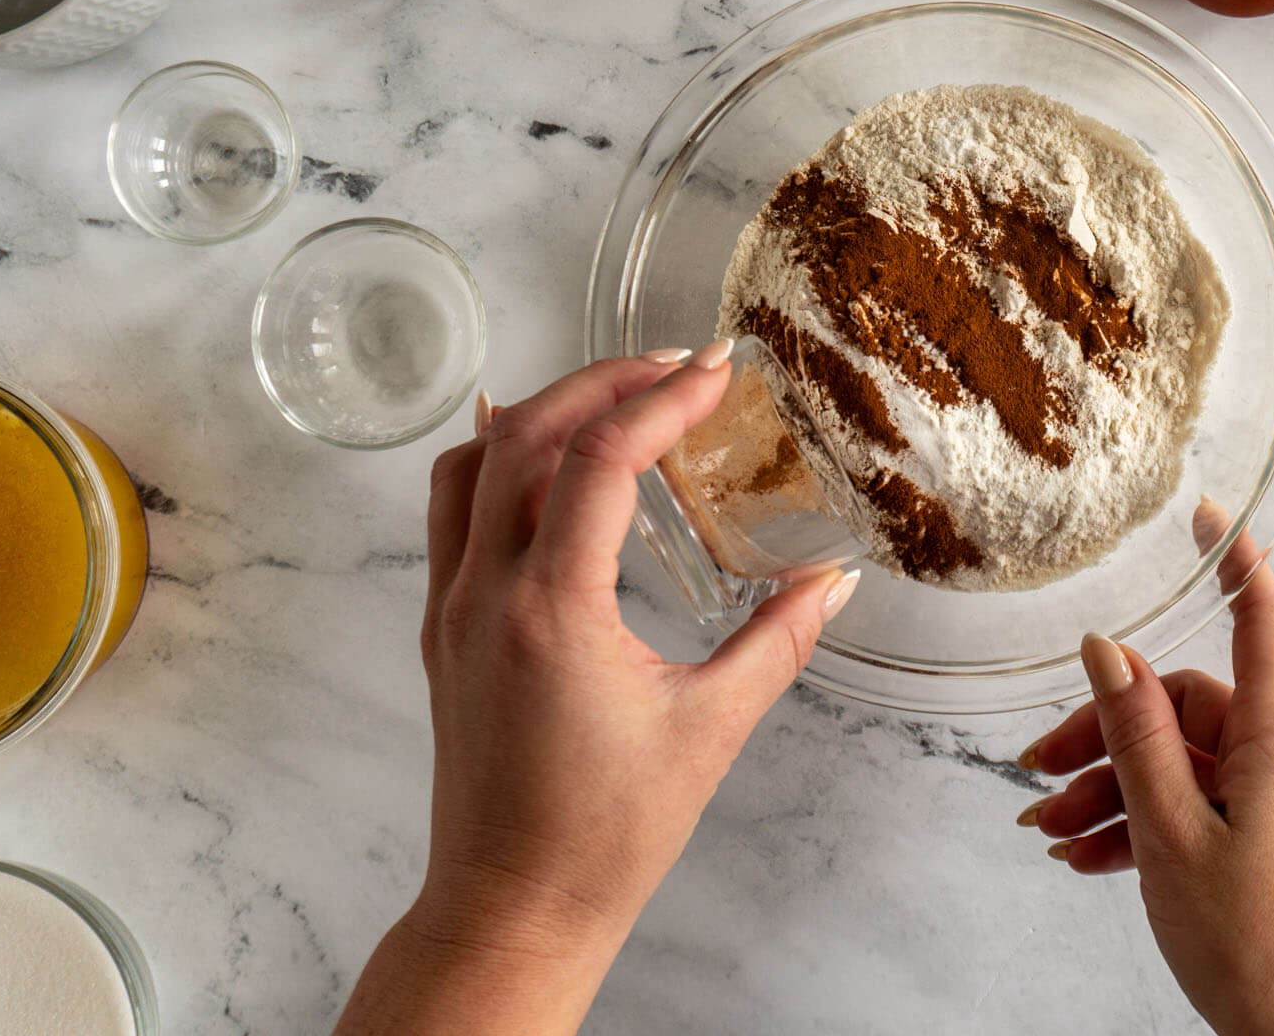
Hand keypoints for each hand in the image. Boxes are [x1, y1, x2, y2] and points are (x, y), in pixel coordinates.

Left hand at [334, 348, 859, 1035]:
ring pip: (473, 461)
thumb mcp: (710, 730)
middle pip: (526, 434)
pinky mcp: (441, 630)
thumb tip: (831, 583)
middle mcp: (485, 593)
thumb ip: (775, 642)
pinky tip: (539, 454)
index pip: (602, 459)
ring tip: (617, 397)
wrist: (510, 907)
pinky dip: (495, 457)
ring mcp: (450, 608)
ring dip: (544, 410)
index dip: (664, 399)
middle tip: (679, 365)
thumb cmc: (603, 835)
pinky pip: (450, 509)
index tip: (717, 368)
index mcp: (551, 609)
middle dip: (605, 381)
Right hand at [1019, 500, 1273, 1035]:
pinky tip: (1089, 859)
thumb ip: (1136, 735)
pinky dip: (1146, 826)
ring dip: (1114, 793)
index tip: (1205, 514)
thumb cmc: (1258, 944)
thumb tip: (1107, 649)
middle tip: (1037, 777)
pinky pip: (1202, 808)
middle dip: (1105, 737)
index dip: (1233, 559)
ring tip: (1051, 837)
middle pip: (1187, 709)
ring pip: (1185, 766)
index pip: (1261, 618)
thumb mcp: (1172, 830)